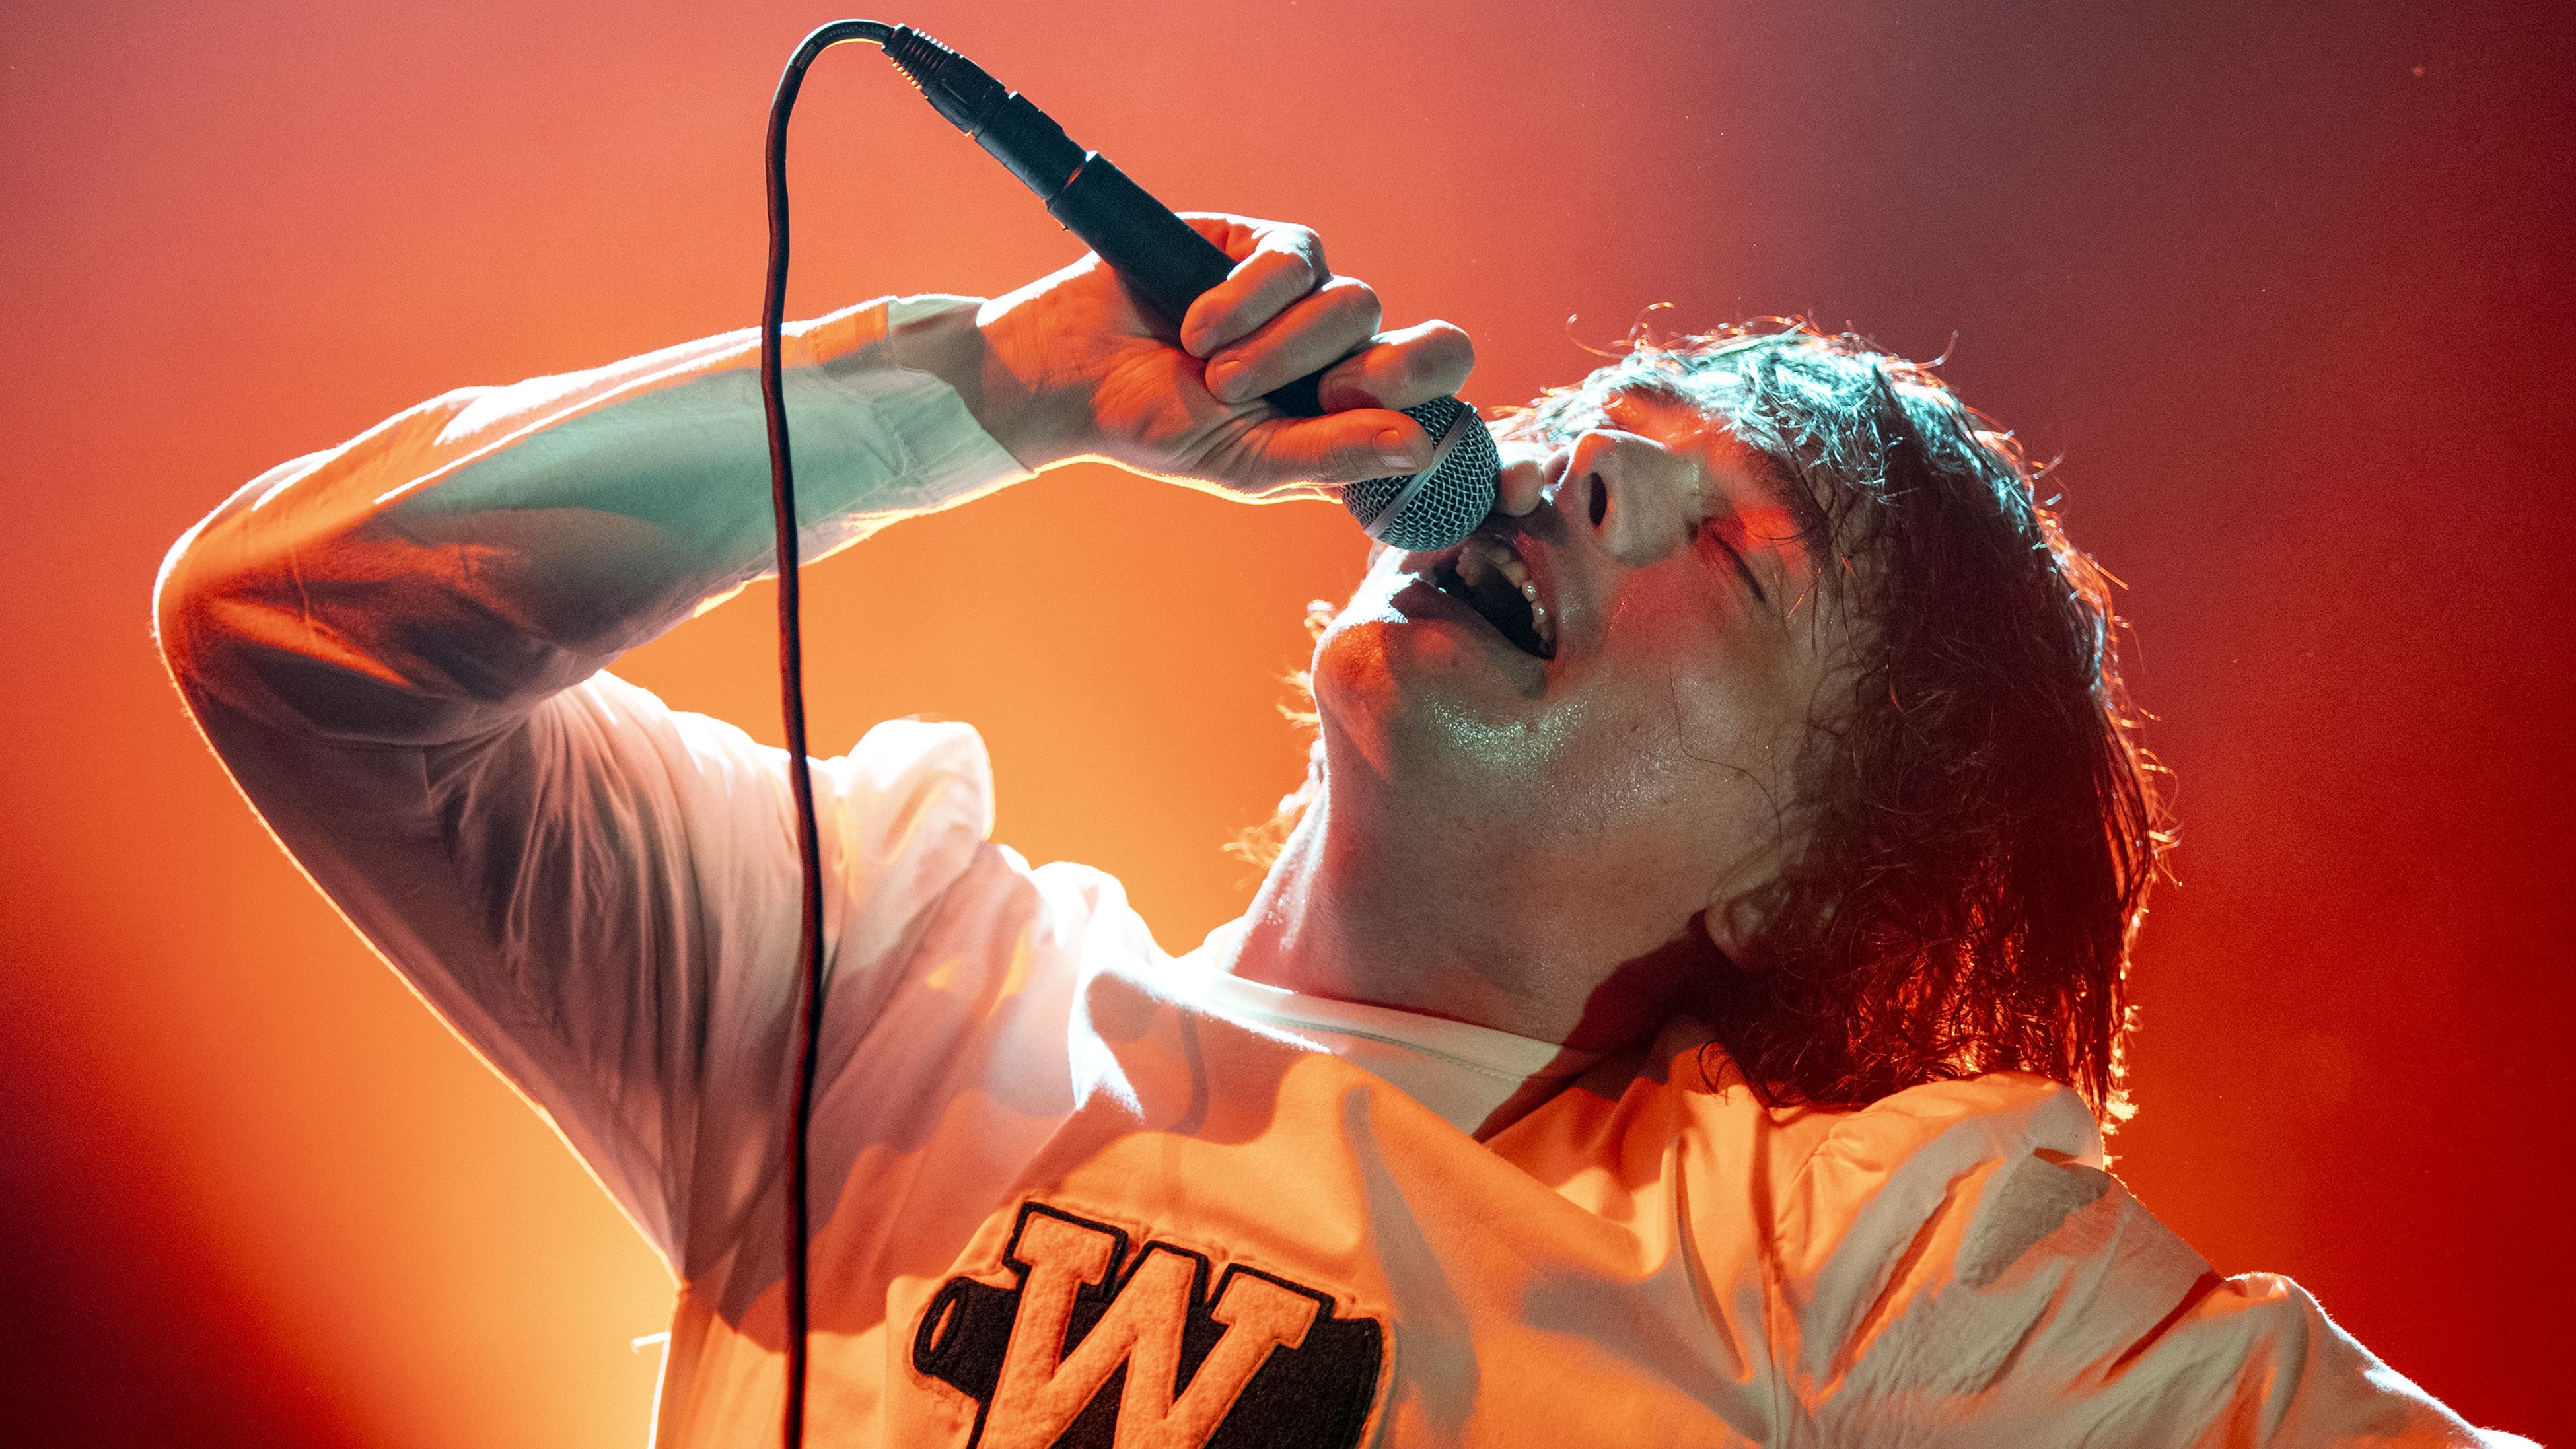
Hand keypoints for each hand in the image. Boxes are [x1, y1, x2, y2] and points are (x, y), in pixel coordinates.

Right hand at [958, 215, 1475, 497]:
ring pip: (1358, 303)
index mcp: (1355, 420)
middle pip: (1434, 347)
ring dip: (1285, 347)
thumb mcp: (1249, 462)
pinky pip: (1299, 259)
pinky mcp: (1270, 246)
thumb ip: (1335, 456)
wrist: (1074, 373)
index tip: (1434, 442)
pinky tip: (1198, 325)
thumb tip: (1425, 446)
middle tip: (1330, 394)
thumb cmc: (1159, 428)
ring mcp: (1312, 298)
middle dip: (1389, 375)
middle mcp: (1346, 356)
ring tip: (1216, 375)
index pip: (1443, 410)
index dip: (1467, 426)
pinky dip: (1250, 297)